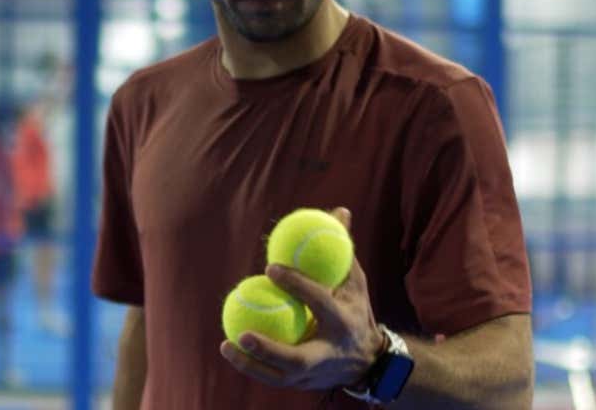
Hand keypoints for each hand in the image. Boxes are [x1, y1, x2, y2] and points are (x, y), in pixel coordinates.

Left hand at [220, 207, 384, 390]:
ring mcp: (316, 374)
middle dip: (271, 349)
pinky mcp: (303, 384)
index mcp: (344, 321)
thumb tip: (338, 211)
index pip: (319, 302)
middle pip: (298, 358)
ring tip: (226, 345)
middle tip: (243, 332)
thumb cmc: (356, 310)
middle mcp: (330, 352)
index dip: (296, 284)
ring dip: (251, 364)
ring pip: (280, 376)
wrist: (369, 361)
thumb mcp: (355, 280)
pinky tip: (230, 349)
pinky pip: (273, 377)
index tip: (270, 267)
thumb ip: (342, 249)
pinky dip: (251, 367)